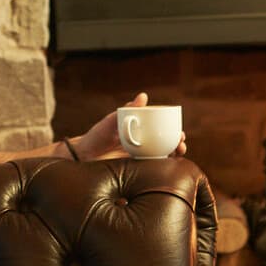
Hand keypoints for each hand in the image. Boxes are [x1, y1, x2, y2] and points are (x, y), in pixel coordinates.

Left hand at [70, 92, 187, 160]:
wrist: (84, 157)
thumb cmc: (97, 135)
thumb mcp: (112, 121)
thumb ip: (128, 110)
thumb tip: (144, 96)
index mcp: (139, 130)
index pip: (162, 130)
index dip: (174, 132)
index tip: (181, 134)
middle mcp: (142, 143)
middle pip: (166, 143)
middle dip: (178, 144)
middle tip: (181, 144)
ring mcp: (139, 156)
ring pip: (162, 156)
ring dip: (174, 156)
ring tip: (179, 154)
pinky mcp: (135, 169)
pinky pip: (152, 168)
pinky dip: (163, 168)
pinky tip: (169, 167)